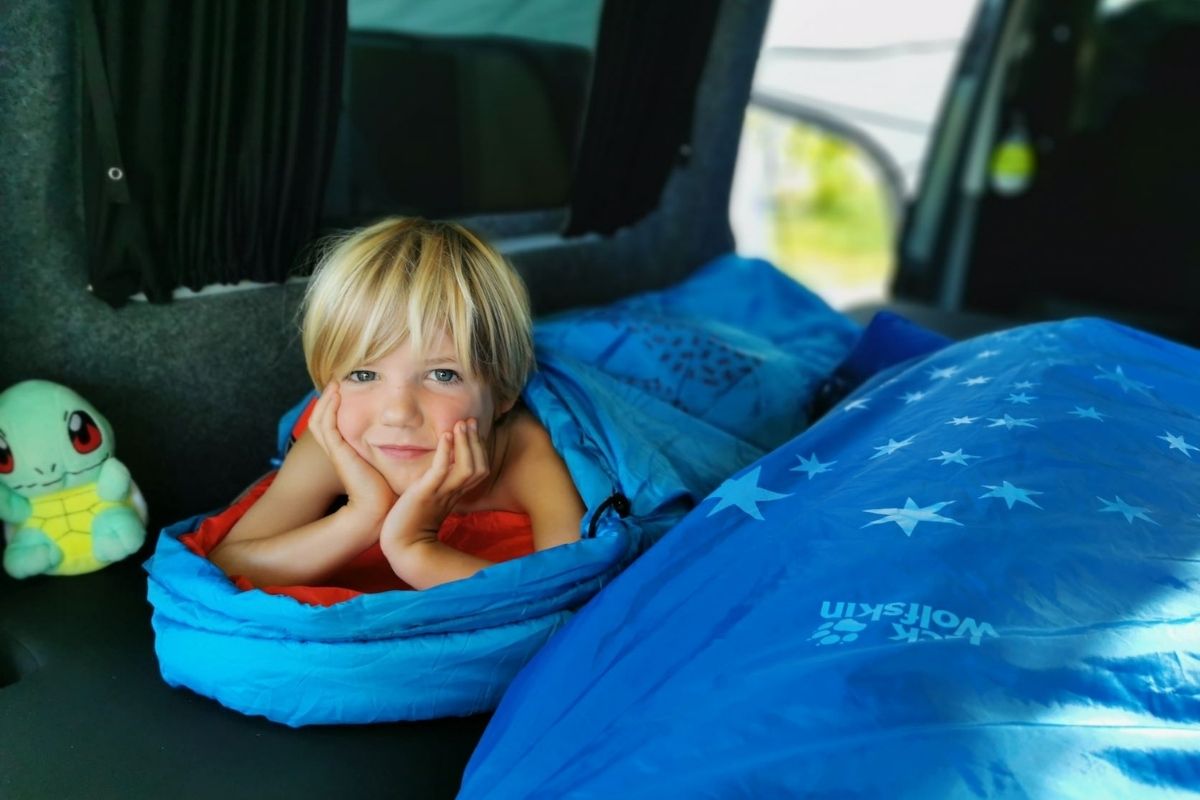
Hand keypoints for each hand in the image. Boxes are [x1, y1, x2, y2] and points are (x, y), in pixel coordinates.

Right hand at [308, 382, 396, 522]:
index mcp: (346, 453)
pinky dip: (329, 409)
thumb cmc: (387, 492)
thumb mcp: (387, 465)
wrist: (378, 512)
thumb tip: (407, 440)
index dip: (334, 408)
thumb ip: (390, 452)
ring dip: (325, 400)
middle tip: (335, 382)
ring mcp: (336, 452)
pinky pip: (327, 426)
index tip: (345, 390)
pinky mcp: (339, 454)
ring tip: (334, 384)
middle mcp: (337, 451)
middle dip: (326, 400)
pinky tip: (336, 395)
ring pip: (319, 420)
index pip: (332, 426)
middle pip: (319, 420)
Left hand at [380, 418, 488, 556]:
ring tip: (460, 424)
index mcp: (456, 494)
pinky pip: (441, 471)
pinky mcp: (426, 493)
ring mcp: (441, 493)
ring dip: (466, 443)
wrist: (402, 546)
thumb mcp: (428, 499)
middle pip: (479, 466)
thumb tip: (436, 469)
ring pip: (467, 467)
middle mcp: (453, 492)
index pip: (478, 469)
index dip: (479, 448)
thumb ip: (436, 485)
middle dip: (476, 442)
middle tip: (470, 421)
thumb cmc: (411, 523)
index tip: (472, 429)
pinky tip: (445, 436)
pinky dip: (445, 452)